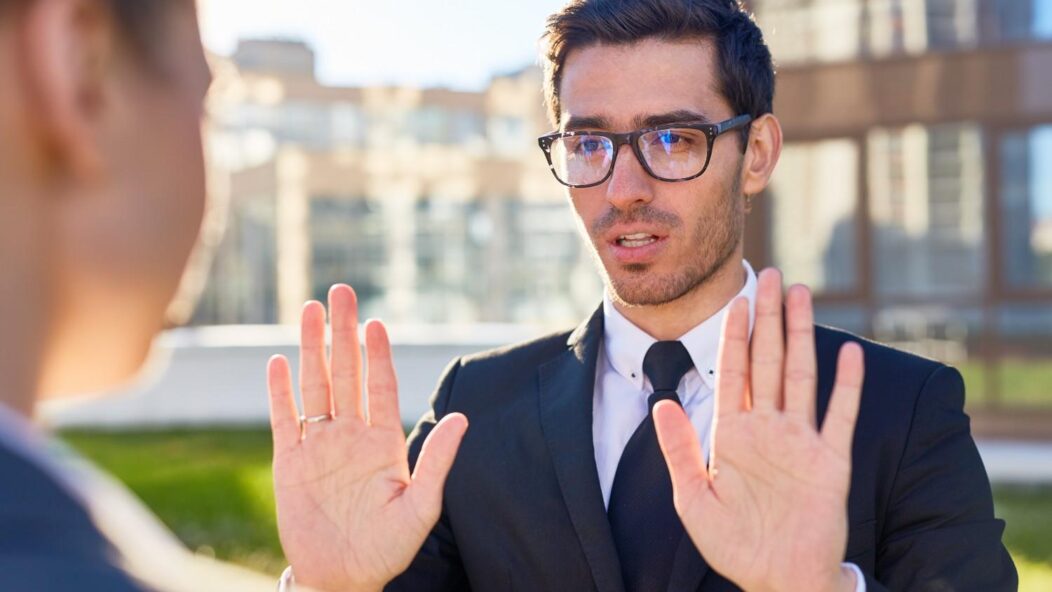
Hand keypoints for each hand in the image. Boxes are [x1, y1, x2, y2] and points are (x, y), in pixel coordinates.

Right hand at [267, 285, 467, 591]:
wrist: (343, 578)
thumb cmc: (388, 549)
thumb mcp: (421, 508)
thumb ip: (437, 462)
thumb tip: (464, 417)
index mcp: (383, 441)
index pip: (380, 385)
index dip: (377, 354)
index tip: (376, 322)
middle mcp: (351, 435)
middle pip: (345, 372)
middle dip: (342, 332)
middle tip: (341, 292)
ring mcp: (320, 446)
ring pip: (314, 386)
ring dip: (310, 348)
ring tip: (309, 309)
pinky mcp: (291, 463)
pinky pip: (284, 419)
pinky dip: (279, 392)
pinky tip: (278, 362)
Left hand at [654, 269, 862, 591]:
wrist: (778, 579)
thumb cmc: (734, 545)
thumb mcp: (693, 498)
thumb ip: (679, 449)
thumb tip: (661, 402)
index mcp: (734, 434)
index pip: (733, 371)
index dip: (735, 334)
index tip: (736, 298)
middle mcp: (768, 429)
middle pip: (768, 361)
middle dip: (768, 317)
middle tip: (769, 275)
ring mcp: (801, 441)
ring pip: (802, 374)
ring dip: (801, 334)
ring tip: (801, 294)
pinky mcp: (831, 461)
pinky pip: (840, 414)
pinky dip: (847, 383)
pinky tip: (848, 350)